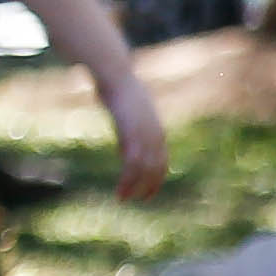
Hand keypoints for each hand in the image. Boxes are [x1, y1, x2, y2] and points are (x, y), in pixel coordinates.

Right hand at [99, 63, 170, 201]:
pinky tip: (120, 189)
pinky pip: (133, 163)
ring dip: (135, 187)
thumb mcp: (127, 119)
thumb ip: (130, 138)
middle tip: (139, 200)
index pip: (161, 161)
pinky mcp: (132, 134)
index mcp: (156, 131)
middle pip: (157, 168)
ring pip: (145, 169)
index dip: (156, 179)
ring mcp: (145, 134)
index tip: (148, 193)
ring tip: (125, 199)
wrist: (115, 75)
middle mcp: (155, 135)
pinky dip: (127, 180)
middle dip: (149, 186)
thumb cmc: (117, 92)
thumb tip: (127, 155)